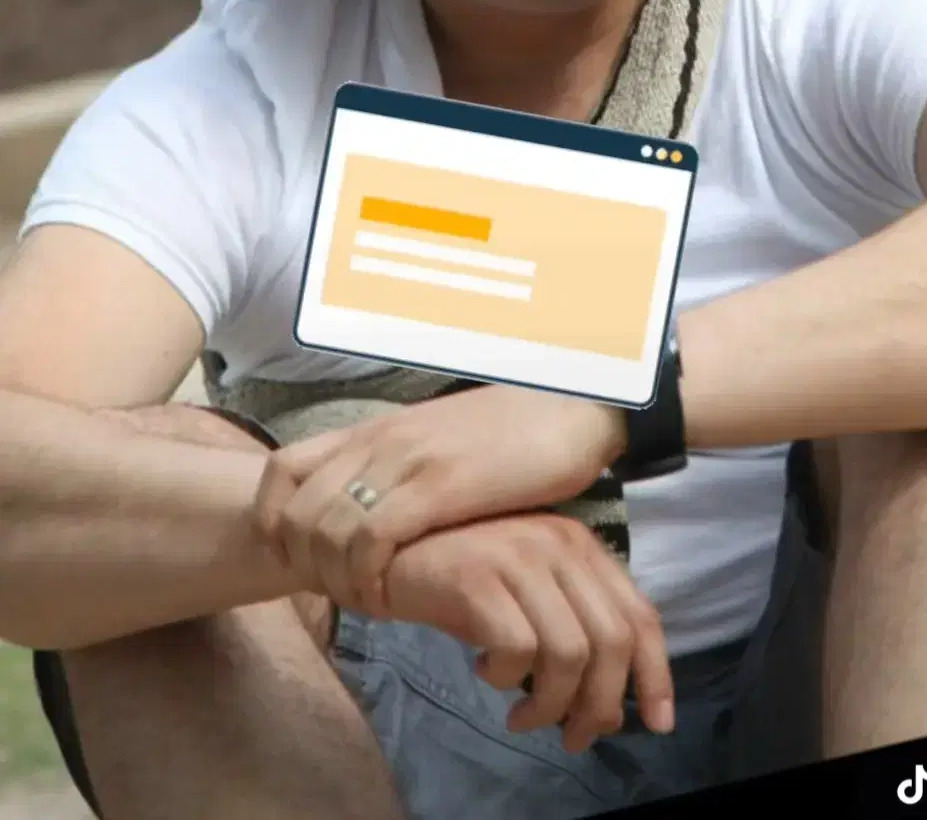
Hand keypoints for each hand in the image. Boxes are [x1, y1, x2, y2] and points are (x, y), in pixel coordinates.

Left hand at [252, 384, 628, 612]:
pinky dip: (367, 579)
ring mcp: (407, 460)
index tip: (297, 562)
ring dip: (334, 581)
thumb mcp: (437, 442)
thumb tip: (371, 507)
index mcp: (376, 429)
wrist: (573, 404)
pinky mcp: (441, 485)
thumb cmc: (511, 432)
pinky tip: (390, 598)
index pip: (281, 469)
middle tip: (337, 597)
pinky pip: (371, 539)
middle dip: (302, 567)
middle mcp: (380, 440)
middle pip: (294, 511)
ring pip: (324, 529)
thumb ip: (400, 467)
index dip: (272, 523)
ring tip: (366, 603)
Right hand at [382, 512, 673, 752]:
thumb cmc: (464, 579)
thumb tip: (610, 709)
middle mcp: (557, 543)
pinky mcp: (478, 576)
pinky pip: (517, 649)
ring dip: (550, 704)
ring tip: (522, 716)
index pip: (640, 615)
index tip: (659, 723)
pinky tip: (485, 673)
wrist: (388, 549)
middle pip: (610, 642)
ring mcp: (518, 556)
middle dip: (599, 705)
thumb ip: (574, 632)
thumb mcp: (531, 596)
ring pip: (569, 653)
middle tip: (571, 737)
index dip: (656, 675)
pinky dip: (507, 678)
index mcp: (580, 545)